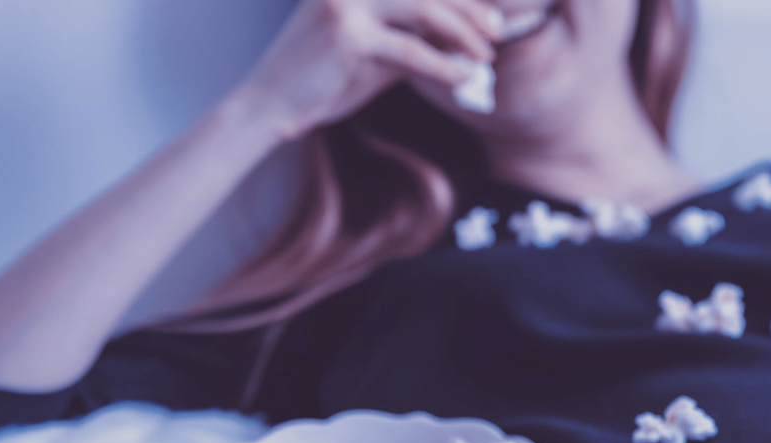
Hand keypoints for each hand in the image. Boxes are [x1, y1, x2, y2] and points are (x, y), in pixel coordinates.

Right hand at [232, 0, 501, 140]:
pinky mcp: (347, 35)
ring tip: (486, 54)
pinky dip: (443, 64)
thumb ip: (411, 40)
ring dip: (462, 33)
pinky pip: (410, 49)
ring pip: (423, 9)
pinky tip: (465, 76)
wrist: (272, 105)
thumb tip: (460, 41)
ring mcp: (347, 3)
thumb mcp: (375, 55)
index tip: (492, 14)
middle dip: (469, 9)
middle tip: (498, 31)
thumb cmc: (323, 80)